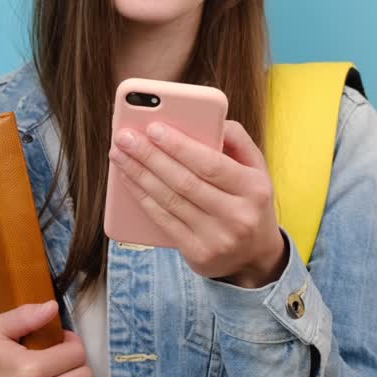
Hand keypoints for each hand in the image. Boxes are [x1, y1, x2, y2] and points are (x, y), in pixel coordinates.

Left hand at [110, 120, 288, 287]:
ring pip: (169, 200)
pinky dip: (142, 197)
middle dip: (150, 156)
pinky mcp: (198, 254)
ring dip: (139, 175)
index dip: (179, 146)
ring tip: (119, 154)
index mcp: (254, 189)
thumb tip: (212, 119)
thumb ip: (238, 141)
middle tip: (125, 137)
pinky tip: (128, 180)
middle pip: (184, 182)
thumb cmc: (250, 202)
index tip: (153, 127)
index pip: (211, 164)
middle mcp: (238, 216)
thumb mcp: (257, 170)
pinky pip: (163, 220)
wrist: (257, 257)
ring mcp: (217, 238)